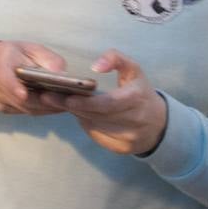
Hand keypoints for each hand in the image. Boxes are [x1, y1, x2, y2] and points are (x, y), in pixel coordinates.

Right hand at [0, 40, 67, 115]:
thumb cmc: (14, 53)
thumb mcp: (30, 48)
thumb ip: (46, 58)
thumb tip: (60, 72)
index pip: (4, 79)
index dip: (13, 88)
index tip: (24, 94)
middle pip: (20, 99)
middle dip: (43, 102)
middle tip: (64, 100)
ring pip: (26, 108)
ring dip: (46, 107)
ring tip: (66, 103)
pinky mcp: (5, 108)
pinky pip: (26, 112)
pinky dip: (42, 109)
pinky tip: (57, 105)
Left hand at [40, 50, 167, 155]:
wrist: (159, 123)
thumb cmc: (140, 90)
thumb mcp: (133, 69)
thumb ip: (115, 59)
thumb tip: (95, 66)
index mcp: (136, 98)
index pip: (106, 103)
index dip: (84, 102)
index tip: (64, 95)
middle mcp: (135, 121)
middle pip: (96, 116)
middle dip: (72, 107)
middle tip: (48, 97)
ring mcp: (129, 138)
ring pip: (94, 127)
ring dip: (77, 115)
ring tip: (60, 102)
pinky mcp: (122, 149)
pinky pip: (97, 137)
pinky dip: (86, 125)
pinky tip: (79, 115)